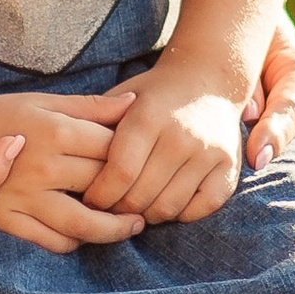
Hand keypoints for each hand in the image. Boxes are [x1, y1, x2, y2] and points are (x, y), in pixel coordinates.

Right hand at [0, 86, 148, 254]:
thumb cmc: (1, 117)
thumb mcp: (43, 102)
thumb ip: (91, 106)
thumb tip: (135, 103)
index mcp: (55, 131)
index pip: (113, 150)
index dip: (137, 159)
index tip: (148, 165)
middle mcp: (43, 167)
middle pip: (104, 186)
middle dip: (131, 194)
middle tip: (149, 198)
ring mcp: (25, 198)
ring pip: (84, 224)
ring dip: (115, 230)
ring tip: (132, 226)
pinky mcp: (8, 221)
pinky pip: (53, 242)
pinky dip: (76, 242)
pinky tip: (86, 233)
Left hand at [84, 61, 247, 225]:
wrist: (209, 78)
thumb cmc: (154, 94)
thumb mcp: (121, 98)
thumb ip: (95, 127)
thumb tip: (65, 169)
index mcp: (149, 117)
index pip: (118, 173)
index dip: (98, 195)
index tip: (88, 200)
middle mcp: (182, 135)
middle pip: (140, 195)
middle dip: (116, 210)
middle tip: (106, 210)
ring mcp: (209, 153)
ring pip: (168, 207)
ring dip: (145, 216)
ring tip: (132, 208)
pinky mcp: (229, 168)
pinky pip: (200, 209)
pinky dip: (179, 214)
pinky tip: (164, 204)